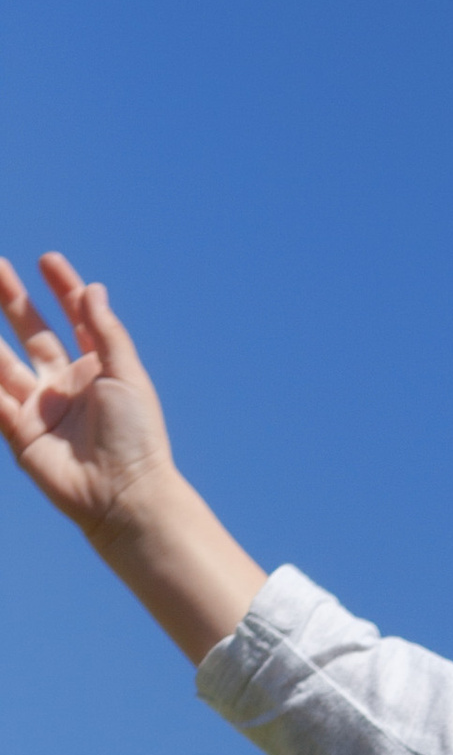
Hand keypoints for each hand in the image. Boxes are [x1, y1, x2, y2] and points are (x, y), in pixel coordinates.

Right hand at [0, 250, 175, 535]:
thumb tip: (93, 289)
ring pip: (3, 361)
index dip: (63, 289)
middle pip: (33, 333)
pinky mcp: (20, 433)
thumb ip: (106, 331)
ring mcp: (41, 409)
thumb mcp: (125, 374)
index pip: (76, 320)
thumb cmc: (137, 437)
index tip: (47, 260)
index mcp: (98, 371)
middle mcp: (66, 386)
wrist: (124, 494)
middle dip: (13, 300)